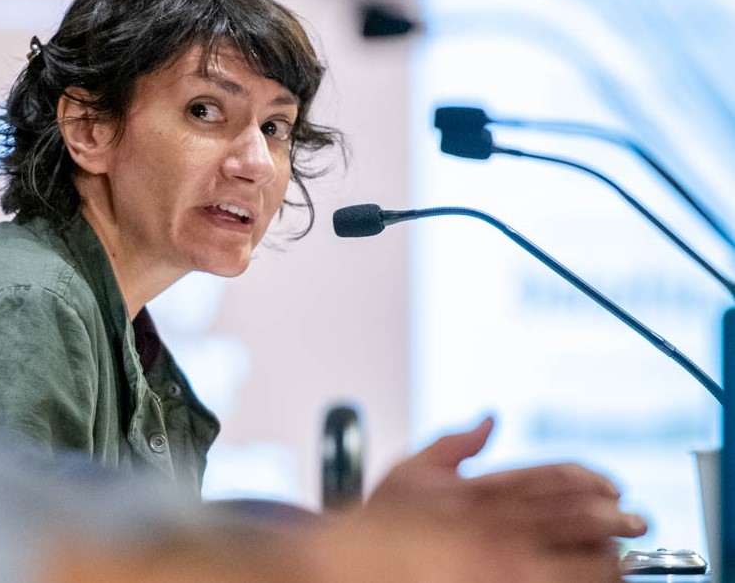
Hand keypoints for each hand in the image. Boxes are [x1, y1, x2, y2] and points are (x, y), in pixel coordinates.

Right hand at [308, 417, 645, 582]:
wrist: (352, 563)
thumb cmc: (378, 524)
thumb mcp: (410, 470)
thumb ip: (454, 442)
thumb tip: (488, 419)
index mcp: (481, 488)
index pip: (555, 476)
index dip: (592, 479)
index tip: (613, 488)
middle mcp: (498, 524)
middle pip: (578, 515)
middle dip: (614, 518)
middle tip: (634, 521)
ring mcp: (504, 564)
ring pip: (580, 557)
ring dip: (608, 556)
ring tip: (621, 557)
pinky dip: (581, 582)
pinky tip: (592, 581)